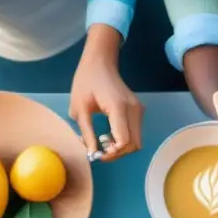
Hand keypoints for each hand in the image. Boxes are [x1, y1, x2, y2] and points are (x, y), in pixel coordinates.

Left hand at [69, 25, 144, 161]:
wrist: (100, 62)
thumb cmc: (86, 82)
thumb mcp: (79, 109)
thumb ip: (87, 133)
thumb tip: (92, 154)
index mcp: (118, 108)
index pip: (124, 141)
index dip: (112, 153)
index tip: (98, 154)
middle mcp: (134, 110)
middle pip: (134, 145)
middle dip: (118, 153)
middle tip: (100, 152)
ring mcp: (139, 110)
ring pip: (137, 141)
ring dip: (121, 147)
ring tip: (103, 142)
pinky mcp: (138, 111)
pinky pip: (135, 133)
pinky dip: (124, 139)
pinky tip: (110, 134)